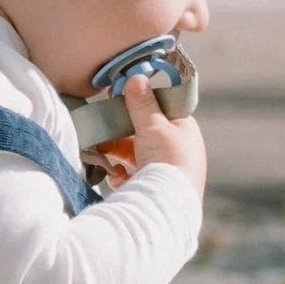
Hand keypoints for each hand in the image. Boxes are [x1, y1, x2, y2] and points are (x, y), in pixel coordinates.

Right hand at [102, 75, 205, 200]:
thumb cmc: (168, 160)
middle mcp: (176, 148)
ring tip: (100, 154)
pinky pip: (130, 174)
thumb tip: (136, 77)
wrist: (169, 206)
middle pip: (142, 132)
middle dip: (119, 133)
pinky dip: (119, 174)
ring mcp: (163, 169)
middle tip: (102, 129)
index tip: (118, 99)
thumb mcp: (154, 126)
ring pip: (132, 153)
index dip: (139, 103)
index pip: (160, 109)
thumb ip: (142, 103)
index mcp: (184, 129)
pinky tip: (115, 176)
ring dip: (115, 153)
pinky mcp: (151, 186)